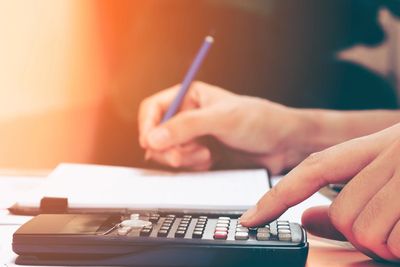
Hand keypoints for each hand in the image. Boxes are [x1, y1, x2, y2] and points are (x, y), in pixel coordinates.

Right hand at [138, 81, 310, 173]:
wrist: (282, 144)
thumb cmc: (259, 120)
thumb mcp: (222, 119)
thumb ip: (186, 126)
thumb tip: (153, 137)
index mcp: (190, 96)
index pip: (154, 108)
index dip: (148, 125)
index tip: (150, 142)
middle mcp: (189, 116)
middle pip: (157, 134)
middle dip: (169, 148)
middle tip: (184, 155)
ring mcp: (194, 137)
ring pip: (168, 152)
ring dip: (184, 158)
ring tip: (206, 155)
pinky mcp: (201, 154)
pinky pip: (183, 164)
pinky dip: (193, 166)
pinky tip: (211, 160)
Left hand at [240, 123, 399, 261]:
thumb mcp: (389, 177)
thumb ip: (347, 196)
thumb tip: (308, 220)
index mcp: (376, 145)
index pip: (313, 169)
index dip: (277, 196)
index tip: (251, 219)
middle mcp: (390, 154)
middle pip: (339, 213)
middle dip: (357, 231)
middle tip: (385, 225)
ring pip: (363, 231)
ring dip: (383, 242)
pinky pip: (395, 244)